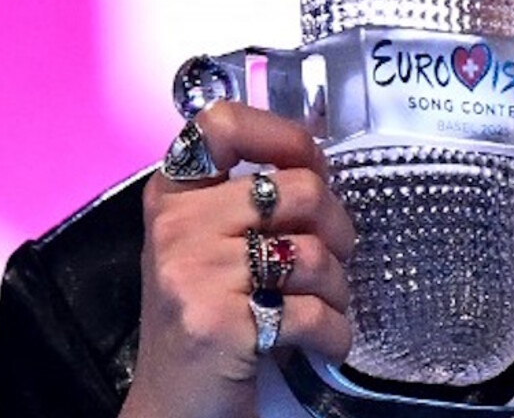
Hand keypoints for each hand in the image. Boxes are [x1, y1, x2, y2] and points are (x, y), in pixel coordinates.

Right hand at [120, 103, 356, 417]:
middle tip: (336, 256)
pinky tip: (323, 342)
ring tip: (322, 305)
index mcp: (173, 195)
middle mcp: (175, 226)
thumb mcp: (211, 244)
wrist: (177, 406)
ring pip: (314, 250)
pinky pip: (312, 310)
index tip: (311, 165)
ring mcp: (192, 273)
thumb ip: (249, 197)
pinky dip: (334, 332)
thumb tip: (319, 156)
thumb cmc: (211, 316)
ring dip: (338, 287)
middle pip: (299, 188)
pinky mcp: (216, 323)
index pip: (222, 123)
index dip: (284, 135)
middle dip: (339, 227)